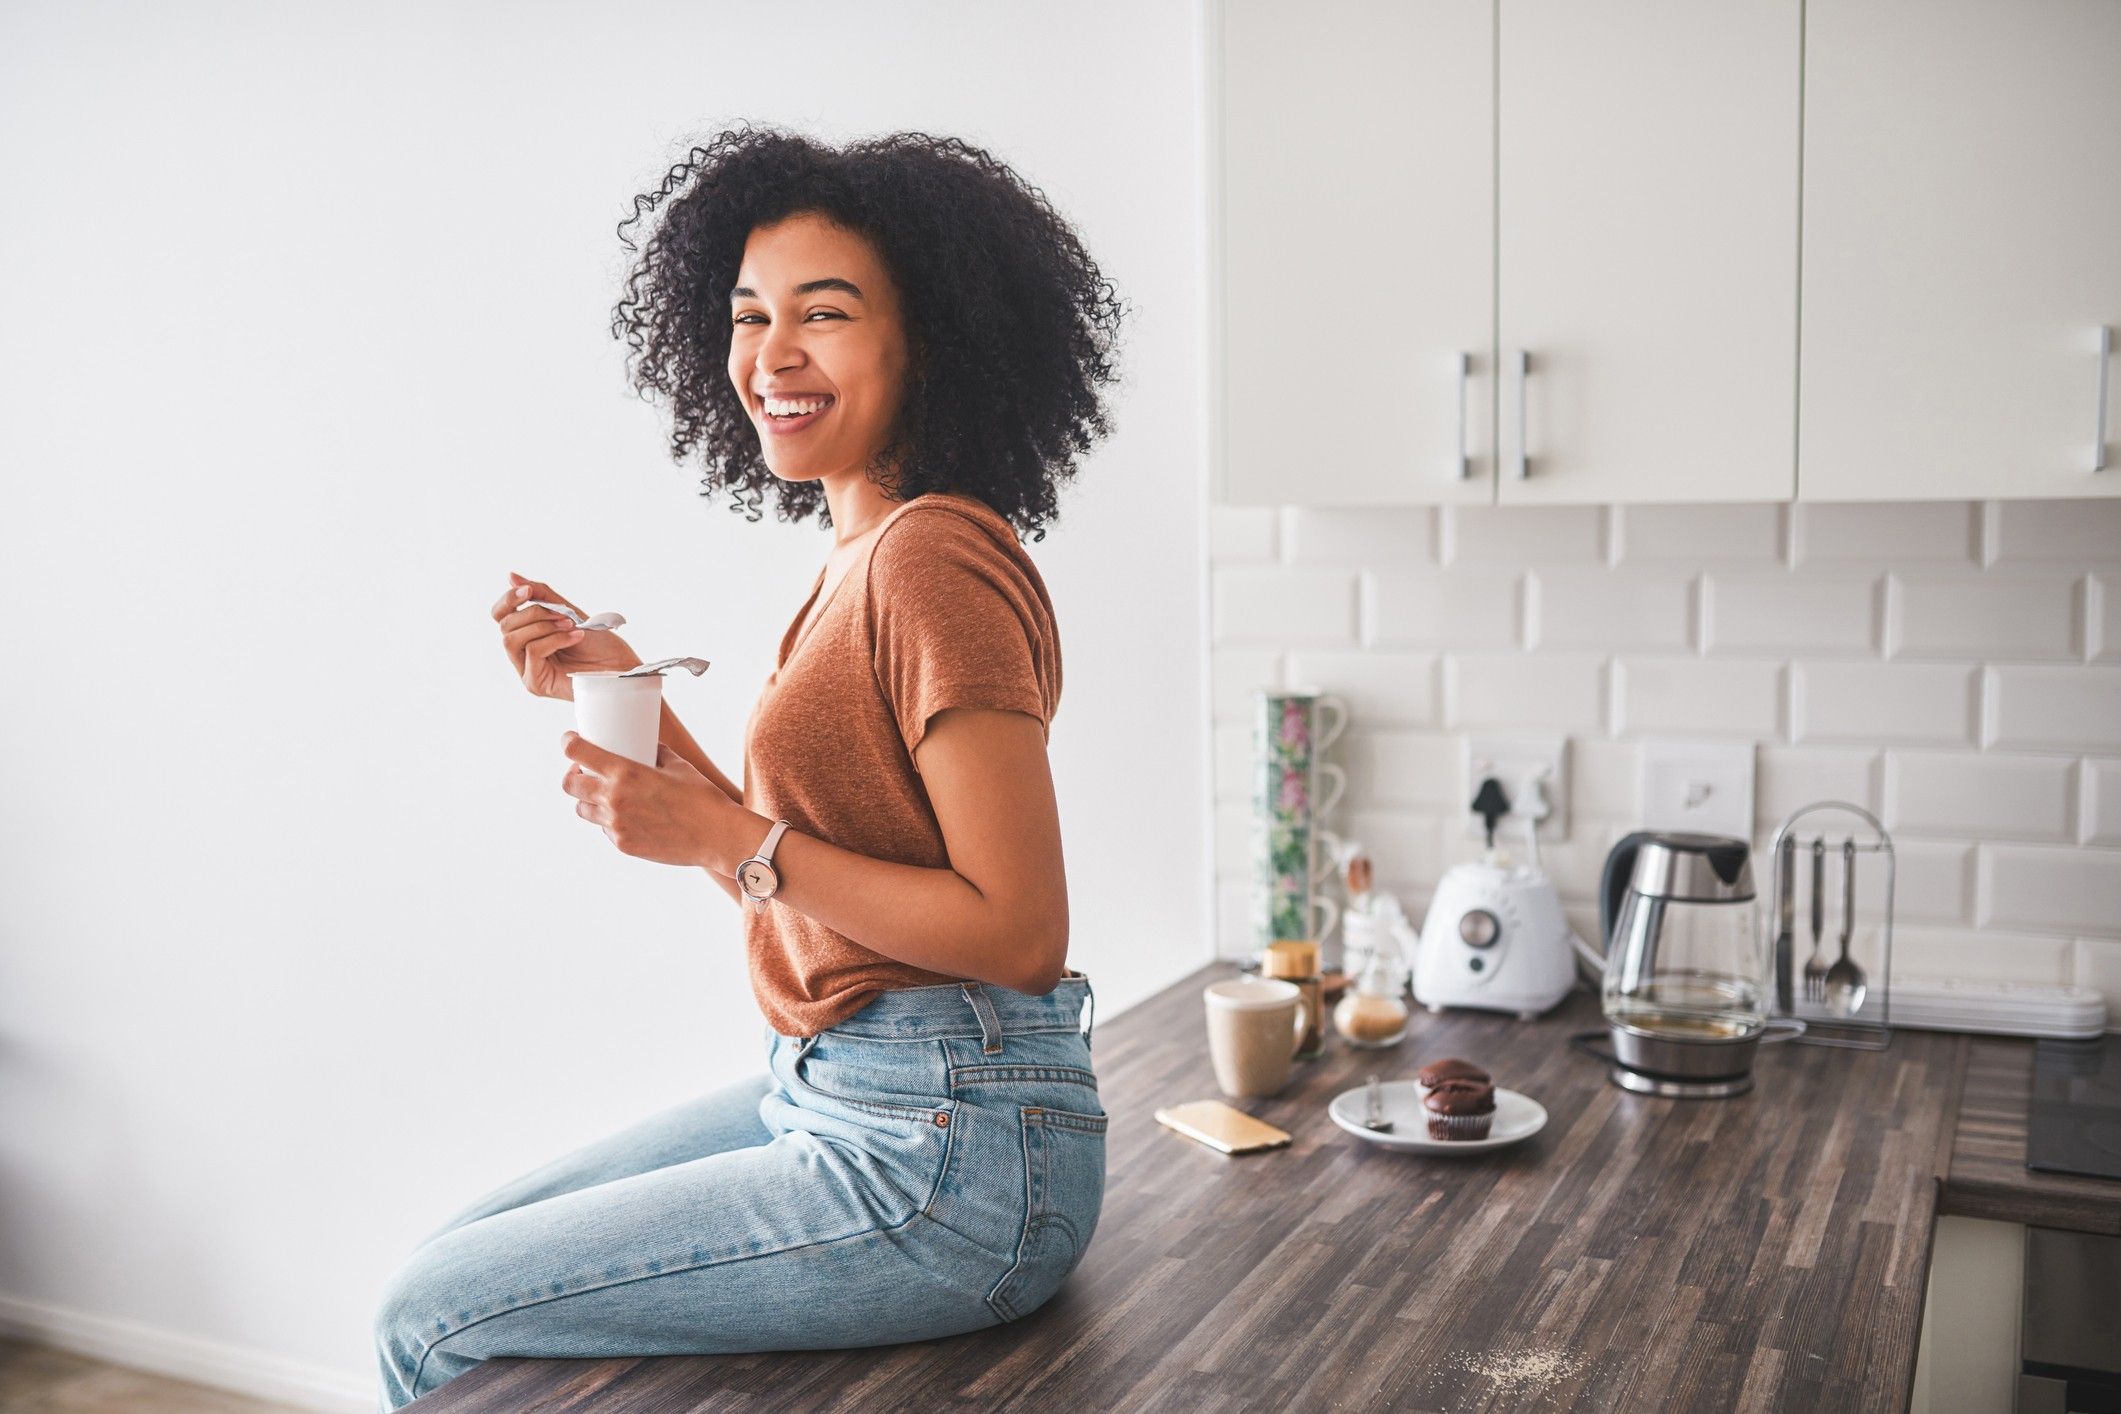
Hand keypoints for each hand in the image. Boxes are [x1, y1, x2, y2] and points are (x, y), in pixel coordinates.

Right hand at [492, 571, 641, 700]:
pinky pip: (532, 651)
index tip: (528, 590)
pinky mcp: (534, 684)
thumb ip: (541, 595)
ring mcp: (526, 670)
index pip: (500, 615)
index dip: (508, 599)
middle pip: (505, 625)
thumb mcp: (568, 611)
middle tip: (563, 614)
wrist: (620, 666)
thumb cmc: (598, 642)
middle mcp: (522, 654)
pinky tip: (575, 638)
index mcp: (527, 635)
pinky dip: (554, 639)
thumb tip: (511, 576)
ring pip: (511, 639)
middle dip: (534, 613)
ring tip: (570, 626)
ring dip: (542, 626)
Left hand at [560, 730, 728, 868]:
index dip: (569, 743)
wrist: (717, 836)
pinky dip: (610, 820)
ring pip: (583, 810)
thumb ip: (655, 754)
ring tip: (604, 796)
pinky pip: (605, 829)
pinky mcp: (624, 844)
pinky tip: (628, 816)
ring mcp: (616, 825)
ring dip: (588, 800)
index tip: (570, 741)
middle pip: (570, 785)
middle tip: (584, 771)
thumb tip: (647, 749)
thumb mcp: (678, 765)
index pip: (578, 752)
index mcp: (625, 773)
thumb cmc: (702, 798)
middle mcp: (614, 799)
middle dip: (573, 775)